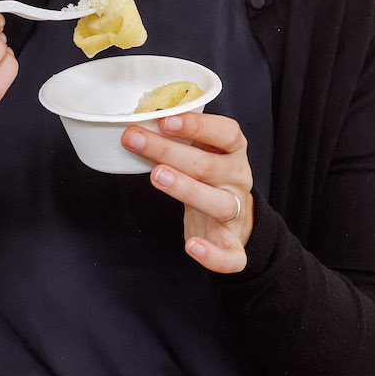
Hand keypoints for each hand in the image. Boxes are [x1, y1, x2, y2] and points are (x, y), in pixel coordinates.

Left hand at [121, 113, 253, 272]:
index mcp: (233, 151)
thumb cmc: (207, 176)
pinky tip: (191, 247)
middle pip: (208, 166)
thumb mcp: (201, 151)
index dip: (197, 125)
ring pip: (219, 203)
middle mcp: (238, 178)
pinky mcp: (233, 244)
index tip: (165, 120)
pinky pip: (230, 255)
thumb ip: (177, 140)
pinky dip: (212, 255)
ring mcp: (238, 212)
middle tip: (136, 140)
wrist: (234, 219)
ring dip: (186, 189)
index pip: (225, 132)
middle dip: (169, 152)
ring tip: (156, 176)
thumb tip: (136, 125)